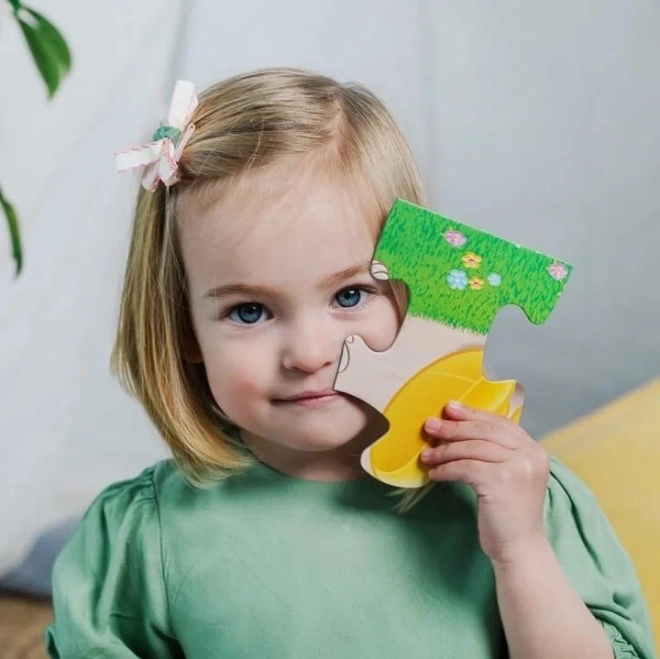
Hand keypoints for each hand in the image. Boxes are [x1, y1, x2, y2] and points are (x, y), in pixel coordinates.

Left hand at [421, 401, 550, 564]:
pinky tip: (434, 473)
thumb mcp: (509, 475)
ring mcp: (518, 467)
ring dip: (444, 450)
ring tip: (427, 454)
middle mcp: (530, 455)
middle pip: (484, 432)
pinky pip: (465, 467)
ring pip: (471, 448)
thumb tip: (457, 427)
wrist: (520, 549)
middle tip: (430, 425)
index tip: (450, 408)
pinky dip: (446, 469)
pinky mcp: (501, 481)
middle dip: (453, 427)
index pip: (500, 422)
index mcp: (534, 450)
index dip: (472, 413)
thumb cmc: (509, 513)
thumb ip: (496, 452)